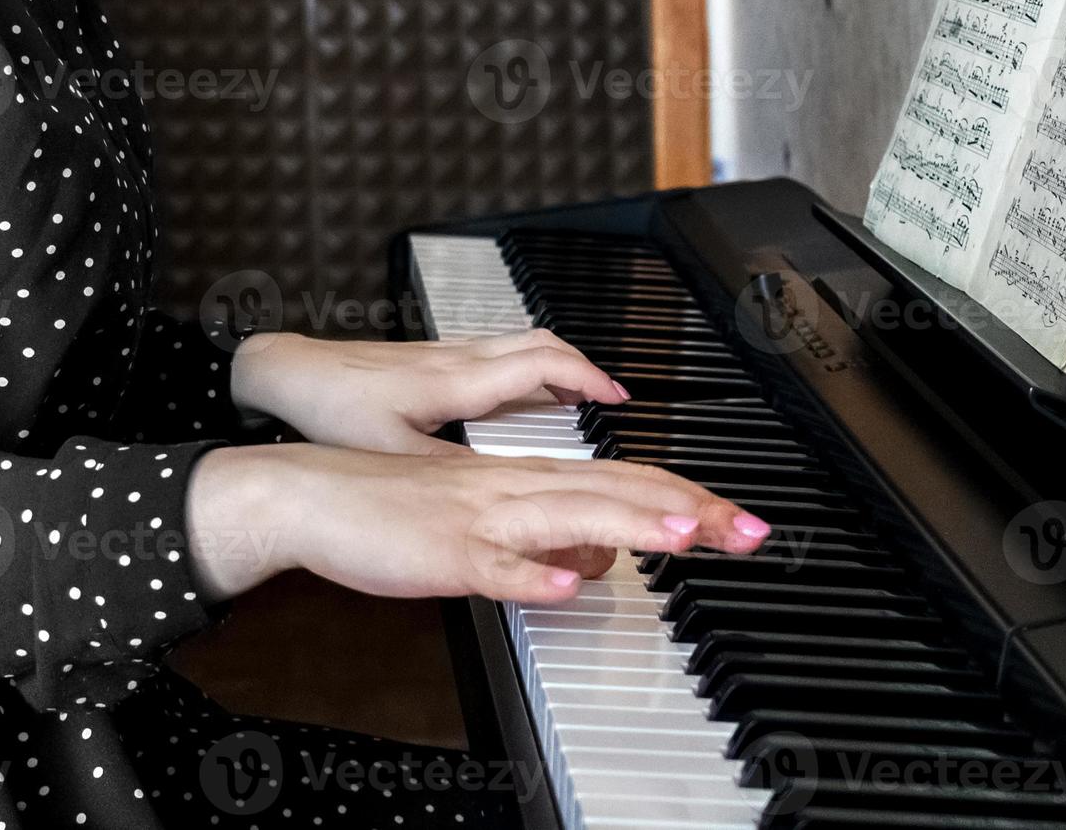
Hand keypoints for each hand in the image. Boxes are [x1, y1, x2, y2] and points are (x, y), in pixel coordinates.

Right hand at [186, 443, 771, 602]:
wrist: (314, 493)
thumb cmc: (395, 509)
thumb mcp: (485, 524)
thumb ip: (546, 538)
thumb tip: (596, 560)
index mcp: (528, 480)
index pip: (627, 481)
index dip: (689, 499)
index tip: (741, 521)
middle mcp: (515, 488)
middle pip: (619, 492)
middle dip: (691, 510)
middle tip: (752, 530)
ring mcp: (480, 518)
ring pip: (568, 515)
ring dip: (631, 524)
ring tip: (688, 535)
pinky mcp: (443, 552)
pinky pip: (491, 565)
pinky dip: (528, 575)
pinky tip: (562, 587)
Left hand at [230, 330, 630, 454]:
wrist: (285, 375)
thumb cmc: (331, 410)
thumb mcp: (393, 455)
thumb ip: (450, 474)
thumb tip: (499, 494)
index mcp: (457, 381)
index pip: (541, 365)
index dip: (585, 380)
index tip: (615, 399)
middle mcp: (457, 358)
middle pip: (541, 344)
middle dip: (583, 368)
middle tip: (611, 398)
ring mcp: (443, 354)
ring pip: (518, 345)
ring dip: (557, 367)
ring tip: (580, 398)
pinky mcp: (428, 360)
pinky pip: (496, 354)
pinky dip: (526, 370)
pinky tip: (521, 397)